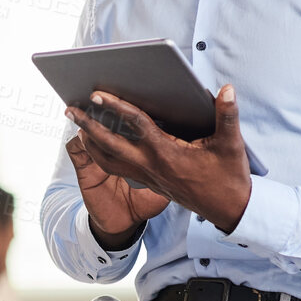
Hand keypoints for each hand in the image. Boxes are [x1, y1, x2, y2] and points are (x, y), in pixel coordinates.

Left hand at [65, 83, 251, 234]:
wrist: (228, 211)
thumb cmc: (229, 179)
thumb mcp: (231, 146)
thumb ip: (227, 115)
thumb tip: (227, 90)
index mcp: (166, 154)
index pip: (135, 125)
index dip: (116, 107)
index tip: (97, 95)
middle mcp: (151, 166)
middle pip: (109, 144)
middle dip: (88, 126)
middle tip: (69, 109)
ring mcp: (148, 177)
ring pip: (109, 160)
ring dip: (91, 143)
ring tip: (78, 126)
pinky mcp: (151, 183)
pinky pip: (119, 168)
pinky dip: (104, 156)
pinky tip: (100, 145)